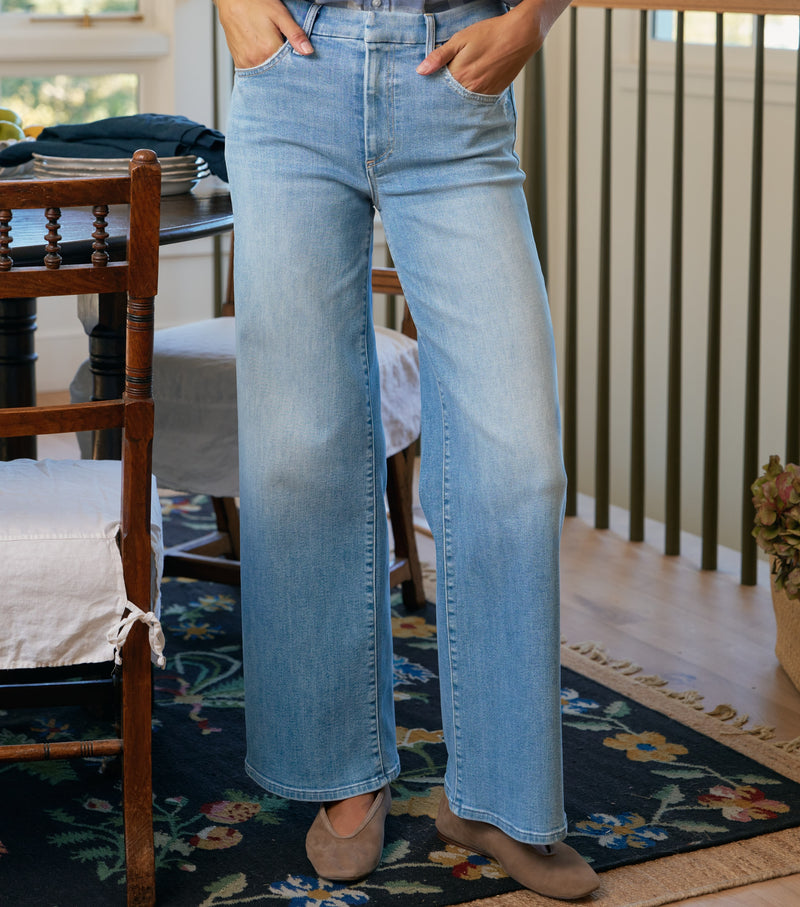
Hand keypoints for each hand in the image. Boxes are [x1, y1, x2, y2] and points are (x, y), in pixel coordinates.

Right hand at [214, 0, 312, 68]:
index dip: (295, 63)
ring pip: (266, 73)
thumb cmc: (254, 2)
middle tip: (282, 50)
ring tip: (271, 51)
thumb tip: (308, 51)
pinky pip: (254, 72)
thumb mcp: (280, 15)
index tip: (296, 57)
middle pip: (277, 72)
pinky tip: (263, 56)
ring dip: (272, 68)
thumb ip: (295, 34)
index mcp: (268, 49)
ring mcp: (246, 62)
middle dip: (284, 67)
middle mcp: (255, 59)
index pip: (289, 67)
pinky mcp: (240, 62)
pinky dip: (261, 67)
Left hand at [416, 0, 566, 95]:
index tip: (426, 90)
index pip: (438, 90)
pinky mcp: (494, 93)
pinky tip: (470, 90)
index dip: (432, 89)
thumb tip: (421, 71)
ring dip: (458, 98)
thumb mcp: (460, 39)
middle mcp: (470, 88)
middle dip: (443, 97)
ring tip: (457, 91)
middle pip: (450, 98)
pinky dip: (472, 97)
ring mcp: (483, 92)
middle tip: (440, 93)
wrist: (520, 35)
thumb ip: (439, 56)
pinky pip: (478, 100)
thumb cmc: (490, 34)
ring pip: (464, 101)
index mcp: (459, 74)